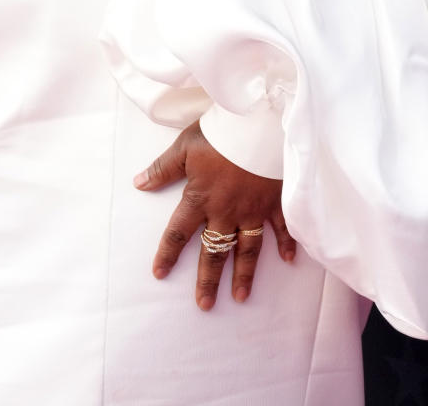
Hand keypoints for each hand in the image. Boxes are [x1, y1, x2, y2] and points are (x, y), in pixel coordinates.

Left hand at [134, 120, 295, 309]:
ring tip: (240, 296)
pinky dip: (286, 243)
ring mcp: (252, 209)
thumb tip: (139, 183)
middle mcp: (225, 211)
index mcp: (200, 198)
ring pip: (247, 249)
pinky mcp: (274, 200)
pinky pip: (281, 227)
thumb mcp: (184, 147)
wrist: (258, 123)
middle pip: (214, 251)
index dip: (167, 254)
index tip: (160, 273)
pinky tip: (288, 260)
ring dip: (244, 274)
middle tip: (204, 304)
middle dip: (208, 279)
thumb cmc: (219, 133)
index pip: (178, 233)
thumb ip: (162, 168)